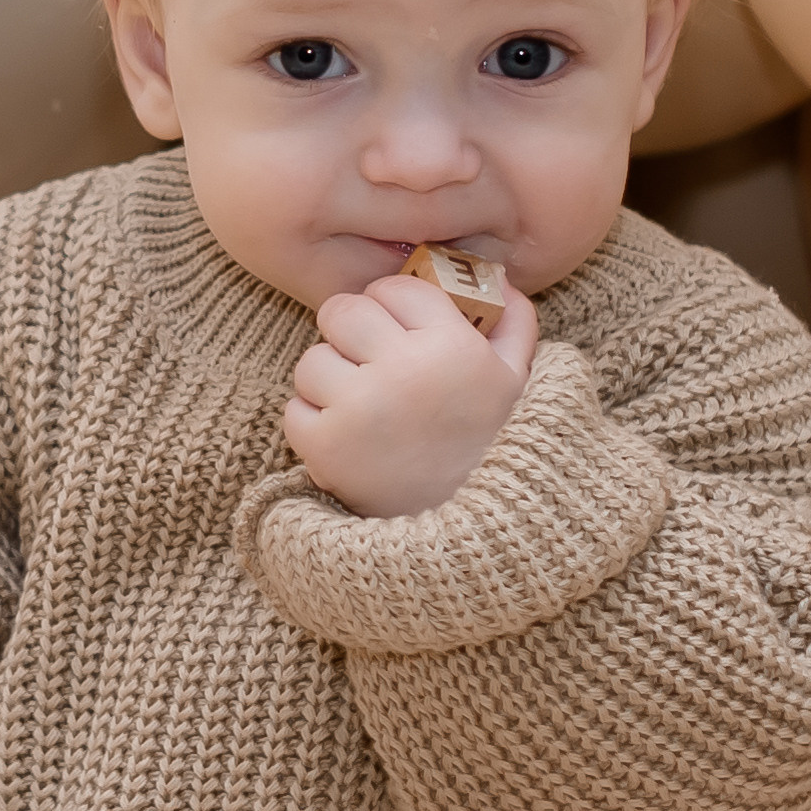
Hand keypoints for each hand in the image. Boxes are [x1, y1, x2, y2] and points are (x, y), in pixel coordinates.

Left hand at [284, 273, 537, 517]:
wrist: (473, 534)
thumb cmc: (493, 447)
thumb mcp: (517, 382)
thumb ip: (513, 323)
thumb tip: (498, 276)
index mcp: (452, 346)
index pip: (395, 288)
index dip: (391, 303)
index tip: (397, 327)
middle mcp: (403, 371)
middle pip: (342, 312)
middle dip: (351, 332)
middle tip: (368, 359)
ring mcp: (359, 410)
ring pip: (312, 360)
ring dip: (329, 379)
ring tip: (360, 405)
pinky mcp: (325, 449)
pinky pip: (293, 409)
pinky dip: (312, 422)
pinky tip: (346, 438)